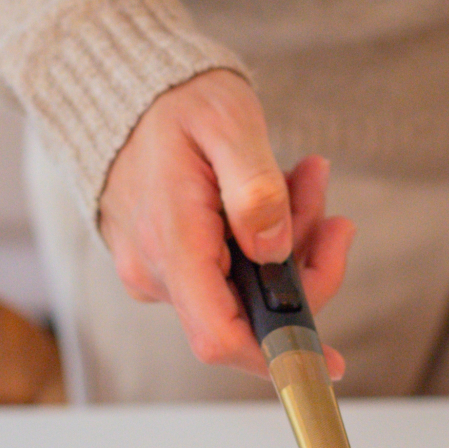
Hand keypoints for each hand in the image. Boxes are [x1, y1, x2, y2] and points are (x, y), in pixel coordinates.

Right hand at [99, 69, 354, 378]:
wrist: (117, 87)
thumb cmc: (173, 99)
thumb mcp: (226, 121)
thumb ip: (255, 187)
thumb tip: (275, 249)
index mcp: (171, 242)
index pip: (221, 335)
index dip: (274, 356)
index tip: (324, 360)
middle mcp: (158, 272)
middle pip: (248, 315)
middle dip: (302, 271)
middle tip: (330, 215)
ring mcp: (160, 274)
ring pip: (245, 293)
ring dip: (290, 247)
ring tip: (306, 182)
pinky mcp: (170, 268)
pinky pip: (229, 275)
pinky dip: (264, 244)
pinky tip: (278, 196)